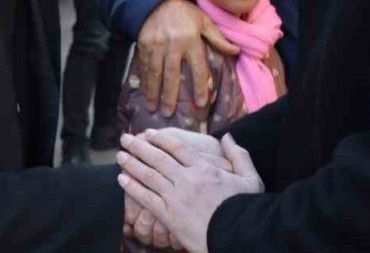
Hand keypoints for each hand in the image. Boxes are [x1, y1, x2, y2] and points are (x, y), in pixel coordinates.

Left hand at [117, 130, 263, 252]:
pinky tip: (122, 179)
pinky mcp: (169, 216)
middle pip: (157, 158)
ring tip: (119, 156)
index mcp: (204, 167)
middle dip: (139, 147)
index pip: (177, 147)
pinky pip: (146, 198)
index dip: (160, 138)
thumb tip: (227, 137)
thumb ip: (239, 156)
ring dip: (131, 164)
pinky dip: (132, 188)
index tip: (148, 133)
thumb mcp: (250, 179)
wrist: (236, 235)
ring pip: (148, 176)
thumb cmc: (244, 208)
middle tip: (125, 139)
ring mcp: (176, 197)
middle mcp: (187, 179)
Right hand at [138, 0, 238, 114]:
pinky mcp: (142, 45)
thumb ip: (218, 38)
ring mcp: (155, 46)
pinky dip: (144, 80)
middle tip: (168, 114)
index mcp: (191, 40)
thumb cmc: (184, 12)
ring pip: (155, 73)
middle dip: (170, 96)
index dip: (199, 86)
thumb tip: (236, 51)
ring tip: (153, 108)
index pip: (197, 68)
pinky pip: (143, 66)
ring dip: (153, 92)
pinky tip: (144, 92)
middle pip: (172, 75)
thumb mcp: (204, 21)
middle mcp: (173, 45)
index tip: (200, 103)